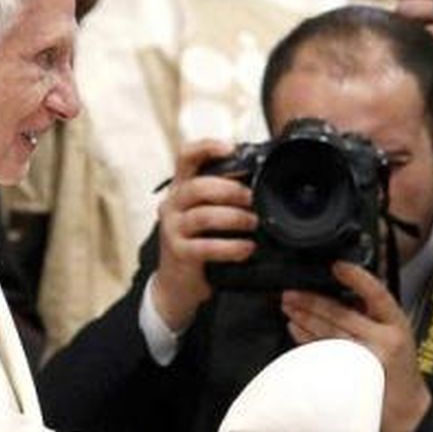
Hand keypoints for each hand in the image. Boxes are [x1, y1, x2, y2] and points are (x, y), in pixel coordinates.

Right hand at [148, 140, 256, 330]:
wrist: (178, 284)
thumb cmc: (199, 242)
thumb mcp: (207, 214)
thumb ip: (224, 195)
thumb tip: (260, 178)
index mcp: (181, 188)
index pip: (186, 156)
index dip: (207, 147)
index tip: (231, 148)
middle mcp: (172, 204)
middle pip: (198, 186)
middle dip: (230, 190)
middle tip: (253, 199)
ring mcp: (172, 229)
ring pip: (203, 216)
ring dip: (234, 218)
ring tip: (254, 223)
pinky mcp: (178, 253)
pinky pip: (206, 246)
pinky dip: (230, 247)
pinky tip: (246, 248)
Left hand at [282, 262, 432, 431]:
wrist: (407, 412)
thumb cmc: (399, 371)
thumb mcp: (397, 334)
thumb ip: (373, 315)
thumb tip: (339, 291)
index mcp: (397, 323)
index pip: (377, 293)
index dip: (357, 278)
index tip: (337, 266)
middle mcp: (385, 340)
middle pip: (342, 315)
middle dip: (312, 302)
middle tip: (291, 293)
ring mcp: (368, 361)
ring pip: (330, 335)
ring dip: (305, 319)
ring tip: (288, 308)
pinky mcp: (354, 379)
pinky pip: (325, 355)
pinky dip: (307, 341)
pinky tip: (296, 330)